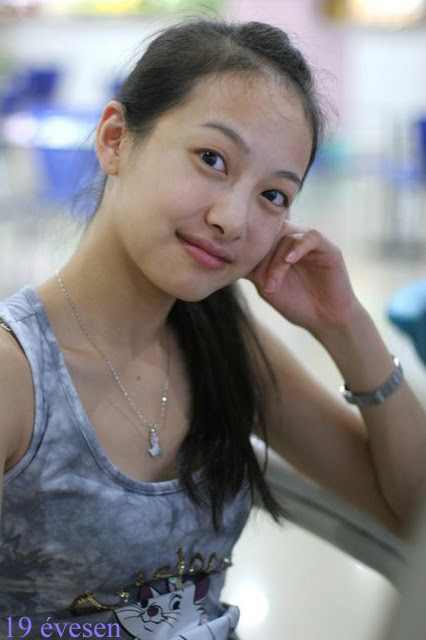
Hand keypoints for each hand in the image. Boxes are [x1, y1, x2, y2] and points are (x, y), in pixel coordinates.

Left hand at [245, 221, 357, 335]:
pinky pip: (311, 237)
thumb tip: (225, 257)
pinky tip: (289, 260)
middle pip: (271, 232)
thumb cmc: (295, 303)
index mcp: (278, 247)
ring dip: (276, 262)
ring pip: (288, 236)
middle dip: (261, 255)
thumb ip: (252, 269)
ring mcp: (310, 242)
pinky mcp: (328, 248)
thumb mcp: (266, 286)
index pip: (259, 235)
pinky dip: (298, 246)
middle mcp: (293, 240)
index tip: (241, 269)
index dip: (249, 250)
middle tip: (259, 280)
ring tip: (272, 285)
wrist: (323, 320)